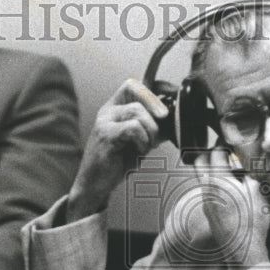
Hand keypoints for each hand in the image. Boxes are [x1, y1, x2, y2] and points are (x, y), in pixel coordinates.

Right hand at [67, 79, 167, 220]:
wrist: (95, 183)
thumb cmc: (117, 162)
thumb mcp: (140, 141)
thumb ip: (153, 128)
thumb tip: (174, 120)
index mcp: (115, 108)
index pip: (133, 85)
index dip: (152, 91)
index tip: (166, 103)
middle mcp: (108, 111)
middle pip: (138, 96)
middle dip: (156, 112)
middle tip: (161, 129)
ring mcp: (104, 121)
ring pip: (137, 112)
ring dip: (150, 131)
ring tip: (146, 147)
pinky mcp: (105, 135)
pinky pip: (133, 128)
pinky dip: (142, 141)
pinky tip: (138, 152)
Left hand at [192, 147, 269, 267]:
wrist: (244, 251)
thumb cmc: (253, 222)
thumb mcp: (258, 191)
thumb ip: (250, 172)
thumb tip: (246, 163)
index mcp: (218, 180)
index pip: (216, 152)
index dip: (224, 144)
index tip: (231, 143)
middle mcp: (207, 189)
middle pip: (199, 161)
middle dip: (210, 152)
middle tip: (225, 153)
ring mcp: (204, 201)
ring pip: (202, 176)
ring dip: (213, 170)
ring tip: (231, 172)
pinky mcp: (207, 212)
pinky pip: (207, 191)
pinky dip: (216, 185)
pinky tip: (231, 191)